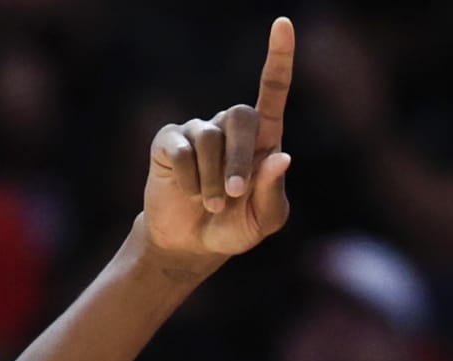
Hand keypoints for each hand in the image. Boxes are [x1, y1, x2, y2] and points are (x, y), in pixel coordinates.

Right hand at [143, 16, 294, 260]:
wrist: (193, 244)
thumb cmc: (236, 227)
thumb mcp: (265, 220)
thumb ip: (273, 192)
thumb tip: (282, 156)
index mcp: (263, 139)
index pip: (273, 90)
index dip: (279, 57)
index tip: (283, 24)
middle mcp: (230, 127)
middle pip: (240, 117)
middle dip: (240, 159)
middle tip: (236, 194)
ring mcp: (197, 131)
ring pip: (210, 139)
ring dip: (214, 180)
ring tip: (213, 205)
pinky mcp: (169, 141)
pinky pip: (181, 151)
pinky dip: (190, 180)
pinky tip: (191, 195)